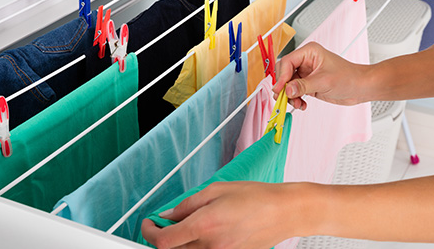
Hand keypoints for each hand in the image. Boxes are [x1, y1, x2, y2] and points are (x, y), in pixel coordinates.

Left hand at [141, 181, 312, 248]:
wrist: (284, 212)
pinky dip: (196, 246)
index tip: (149, 224)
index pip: (164, 241)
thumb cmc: (255, 197)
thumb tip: (169, 215)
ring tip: (184, 228)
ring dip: (179, 243)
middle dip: (161, 238)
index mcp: (205, 225)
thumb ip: (187, 205)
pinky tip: (201, 234)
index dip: (149, 233)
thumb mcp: (216, 190)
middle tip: (162, 225)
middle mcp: (211, 245)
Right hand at [273, 42, 368, 108]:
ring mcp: (305, 73)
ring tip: (297, 103)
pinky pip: (294, 91)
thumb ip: (303, 86)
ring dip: (289, 96)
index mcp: (309, 52)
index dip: (281, 76)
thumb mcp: (324, 81)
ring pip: (287, 84)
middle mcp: (305, 61)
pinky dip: (295, 99)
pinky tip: (302, 104)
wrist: (360, 87)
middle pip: (284, 73)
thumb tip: (287, 90)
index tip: (280, 89)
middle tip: (284, 98)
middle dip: (284, 87)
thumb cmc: (349, 77)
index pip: (287, 62)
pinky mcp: (307, 83)